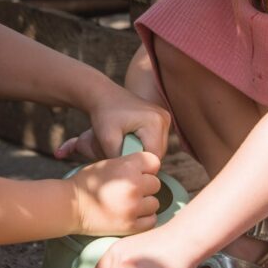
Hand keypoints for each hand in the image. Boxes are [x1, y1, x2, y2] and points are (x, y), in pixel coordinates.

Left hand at [54, 85, 169, 161]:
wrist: (104, 95)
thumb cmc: (103, 115)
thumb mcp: (107, 138)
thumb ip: (118, 157)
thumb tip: (128, 172)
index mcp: (154, 122)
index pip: (154, 156)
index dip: (139, 164)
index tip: (123, 162)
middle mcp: (164, 118)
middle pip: (158, 153)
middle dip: (140, 157)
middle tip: (123, 153)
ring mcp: (164, 117)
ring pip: (158, 148)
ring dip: (143, 151)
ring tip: (125, 145)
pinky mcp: (161, 118)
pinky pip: (156, 140)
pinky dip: (144, 144)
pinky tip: (130, 139)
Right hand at [69, 151, 161, 236]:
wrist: (70, 206)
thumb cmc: (87, 183)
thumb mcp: (107, 163)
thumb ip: (129, 164)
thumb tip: (149, 170)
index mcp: (128, 166)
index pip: (154, 162)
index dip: (146, 168)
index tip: (138, 173)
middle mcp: (133, 185)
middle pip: (156, 183)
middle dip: (145, 186)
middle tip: (130, 190)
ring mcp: (133, 206)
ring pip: (154, 203)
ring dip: (145, 204)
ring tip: (129, 203)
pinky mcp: (131, 225)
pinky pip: (151, 219)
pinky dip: (143, 218)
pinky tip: (131, 214)